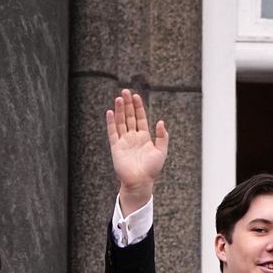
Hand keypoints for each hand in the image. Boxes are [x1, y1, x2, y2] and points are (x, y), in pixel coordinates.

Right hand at [106, 89, 168, 213]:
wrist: (141, 181)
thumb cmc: (152, 169)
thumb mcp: (161, 151)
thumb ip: (162, 137)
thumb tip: (160, 122)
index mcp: (144, 137)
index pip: (140, 118)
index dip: (138, 107)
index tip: (136, 96)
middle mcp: (133, 137)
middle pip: (129, 117)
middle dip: (128, 104)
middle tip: (125, 91)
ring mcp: (124, 141)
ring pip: (121, 121)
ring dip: (120, 110)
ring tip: (119, 98)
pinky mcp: (116, 147)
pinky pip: (113, 132)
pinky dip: (111, 122)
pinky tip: (110, 112)